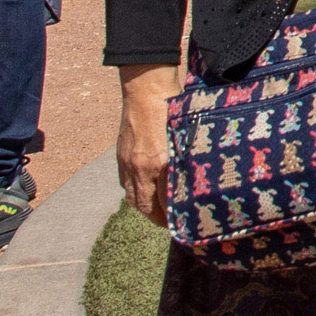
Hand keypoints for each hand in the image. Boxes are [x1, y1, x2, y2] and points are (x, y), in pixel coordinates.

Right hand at [116, 66, 176, 227]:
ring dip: (144, 209)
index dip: (174, 216)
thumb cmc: (172, 109)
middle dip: (158, 219)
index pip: (166, 202)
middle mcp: (141, 167)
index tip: (183, 223)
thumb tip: (194, 179)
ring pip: (133, 198)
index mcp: (161, 163)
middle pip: (146, 206)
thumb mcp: (186, 136)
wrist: (146, 91)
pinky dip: (134, 194)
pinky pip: (125, 184)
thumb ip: (186, 160)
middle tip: (171, 224)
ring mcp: (128, 163)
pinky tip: (143, 195)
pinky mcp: (121, 157)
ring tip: (158, 214)